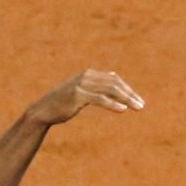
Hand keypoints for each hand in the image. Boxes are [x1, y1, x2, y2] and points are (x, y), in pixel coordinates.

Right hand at [25, 69, 143, 124]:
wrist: (43, 110)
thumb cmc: (64, 102)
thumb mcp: (82, 90)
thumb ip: (97, 83)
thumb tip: (113, 75)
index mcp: (88, 74)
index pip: (114, 80)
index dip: (128, 90)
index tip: (138, 100)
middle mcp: (86, 76)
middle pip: (115, 84)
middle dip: (130, 94)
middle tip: (142, 105)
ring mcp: (81, 85)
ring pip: (110, 90)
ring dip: (126, 99)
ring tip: (137, 108)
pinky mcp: (78, 95)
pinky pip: (100, 99)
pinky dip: (113, 104)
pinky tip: (122, 110)